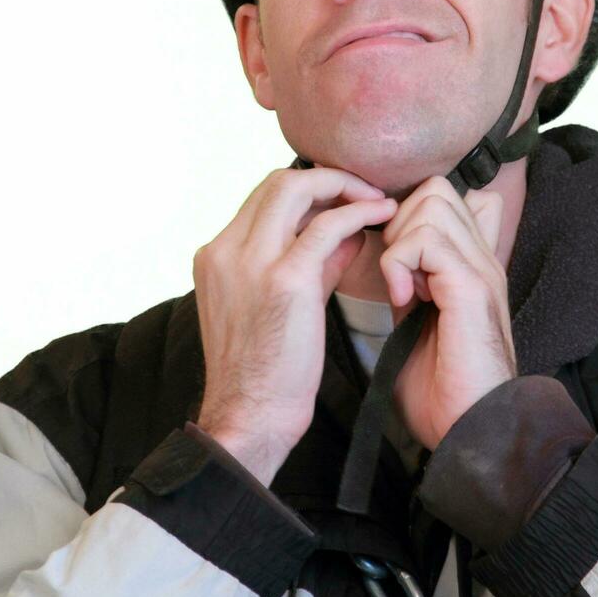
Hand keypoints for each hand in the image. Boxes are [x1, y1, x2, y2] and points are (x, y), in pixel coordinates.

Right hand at [192, 167, 397, 483]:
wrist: (250, 418)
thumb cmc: (267, 373)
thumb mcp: (279, 306)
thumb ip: (311, 265)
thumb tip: (348, 233)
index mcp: (216, 256)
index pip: (263, 198)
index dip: (308, 189)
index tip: (343, 199)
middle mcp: (225, 251)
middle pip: (277, 182)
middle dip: (326, 178)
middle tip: (364, 191)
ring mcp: (250, 262)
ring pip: (295, 188)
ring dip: (343, 186)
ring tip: (377, 199)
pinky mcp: (283, 280)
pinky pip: (326, 225)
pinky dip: (357, 212)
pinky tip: (381, 215)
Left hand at [379, 177, 516, 450]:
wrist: (470, 431)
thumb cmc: (441, 389)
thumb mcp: (419, 323)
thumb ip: (412, 285)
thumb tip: (392, 260)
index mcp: (471, 265)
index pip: (454, 196)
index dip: (412, 212)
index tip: (393, 257)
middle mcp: (482, 258)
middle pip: (437, 189)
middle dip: (399, 220)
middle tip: (394, 272)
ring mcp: (481, 268)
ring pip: (432, 202)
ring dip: (399, 240)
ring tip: (400, 286)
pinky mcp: (472, 287)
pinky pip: (427, 239)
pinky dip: (400, 262)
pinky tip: (402, 299)